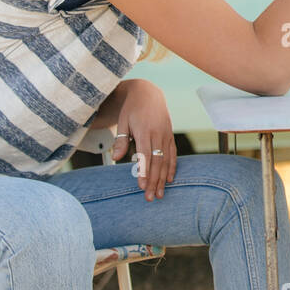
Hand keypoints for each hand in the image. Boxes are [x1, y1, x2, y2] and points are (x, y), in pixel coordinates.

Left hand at [111, 80, 176, 201]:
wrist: (148, 92)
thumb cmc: (131, 108)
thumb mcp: (123, 121)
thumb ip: (121, 140)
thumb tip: (116, 158)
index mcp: (144, 129)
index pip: (145, 154)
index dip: (144, 171)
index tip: (141, 186)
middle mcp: (158, 133)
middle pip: (157, 161)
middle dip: (153, 181)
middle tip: (149, 197)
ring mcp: (166, 134)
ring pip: (166, 160)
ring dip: (163, 179)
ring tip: (159, 194)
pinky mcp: (170, 135)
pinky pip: (173, 154)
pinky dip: (172, 167)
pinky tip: (169, 180)